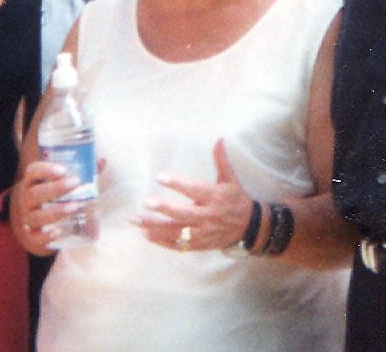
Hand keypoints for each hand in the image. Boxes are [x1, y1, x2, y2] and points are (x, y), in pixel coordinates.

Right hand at [11, 160, 80, 255]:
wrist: (44, 223)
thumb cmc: (57, 196)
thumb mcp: (66, 183)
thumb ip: (83, 173)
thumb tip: (102, 162)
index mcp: (33, 182)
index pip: (33, 172)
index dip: (45, 170)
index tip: (63, 170)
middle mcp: (27, 199)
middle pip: (34, 193)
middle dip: (55, 188)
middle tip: (75, 183)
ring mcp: (29, 218)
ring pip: (36, 216)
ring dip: (56, 211)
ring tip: (74, 206)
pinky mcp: (33, 236)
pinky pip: (37, 237)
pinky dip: (47, 235)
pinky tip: (60, 230)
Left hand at [134, 139, 252, 251]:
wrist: (248, 228)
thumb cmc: (235, 200)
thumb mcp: (231, 179)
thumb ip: (222, 160)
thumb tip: (219, 139)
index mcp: (214, 197)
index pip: (194, 190)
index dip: (178, 184)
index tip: (160, 177)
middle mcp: (207, 216)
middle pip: (183, 214)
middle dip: (164, 209)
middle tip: (146, 202)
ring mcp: (202, 233)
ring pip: (176, 231)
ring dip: (155, 226)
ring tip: (136, 219)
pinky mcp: (198, 245)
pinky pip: (178, 245)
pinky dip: (161, 241)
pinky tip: (146, 234)